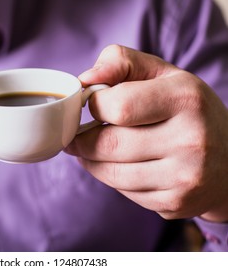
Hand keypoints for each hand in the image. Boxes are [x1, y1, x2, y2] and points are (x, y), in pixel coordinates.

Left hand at [65, 45, 227, 221]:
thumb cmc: (187, 111)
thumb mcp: (163, 75)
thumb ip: (122, 63)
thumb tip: (84, 79)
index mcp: (185, 99)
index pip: (118, 106)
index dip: (94, 106)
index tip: (91, 106)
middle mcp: (190, 139)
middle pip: (110, 144)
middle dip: (82, 140)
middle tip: (75, 136)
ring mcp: (185, 176)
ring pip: (111, 173)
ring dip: (91, 161)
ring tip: (89, 150)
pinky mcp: (176, 202)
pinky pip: (124, 192)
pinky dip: (112, 178)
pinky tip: (117, 166)